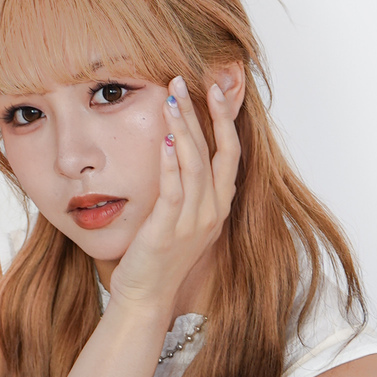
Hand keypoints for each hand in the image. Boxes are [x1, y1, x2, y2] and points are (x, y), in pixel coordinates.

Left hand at [108, 72, 240, 318]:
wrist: (147, 295)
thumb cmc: (159, 254)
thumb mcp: (181, 216)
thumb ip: (187, 185)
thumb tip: (177, 146)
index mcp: (219, 205)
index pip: (230, 154)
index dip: (225, 120)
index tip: (215, 90)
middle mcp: (212, 211)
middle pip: (214, 152)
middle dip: (202, 113)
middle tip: (186, 81)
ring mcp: (193, 222)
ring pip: (195, 165)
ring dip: (184, 129)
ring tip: (172, 99)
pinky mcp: (168, 231)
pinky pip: (174, 190)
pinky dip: (170, 162)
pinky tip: (163, 139)